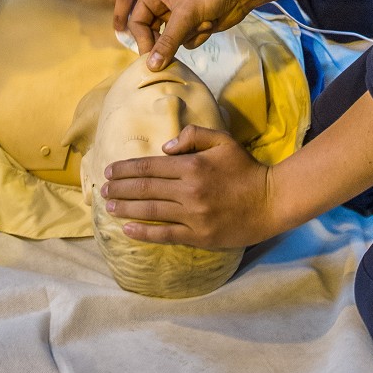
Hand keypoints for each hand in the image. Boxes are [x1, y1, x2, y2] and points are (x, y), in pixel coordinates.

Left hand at [102, 125, 276, 249]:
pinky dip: (144, 233)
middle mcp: (189, 191)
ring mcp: (193, 216)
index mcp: (192, 166)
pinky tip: (127, 230)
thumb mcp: (222, 141)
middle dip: (120, 189)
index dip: (127, 169)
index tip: (110, 171)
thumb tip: (164, 147)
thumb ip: (193, 136)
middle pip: (145, 189)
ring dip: (126, 209)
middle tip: (103, 190)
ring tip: (109, 207)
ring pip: (151, 212)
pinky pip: (165, 235)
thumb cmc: (245, 169)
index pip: (150, 166)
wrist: (269, 201)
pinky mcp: (198, 236)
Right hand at [127, 0, 254, 67]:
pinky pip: (185, 41)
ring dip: (187, 35)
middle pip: (152, 33)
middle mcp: (163, 3)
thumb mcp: (185, 16)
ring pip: (170, 40)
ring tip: (202, 22)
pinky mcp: (191, 24)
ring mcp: (178, 15)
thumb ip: (166, 42)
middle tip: (170, 57)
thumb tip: (151, 66)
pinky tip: (209, 24)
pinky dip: (197, 35)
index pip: (138, 22)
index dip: (143, 40)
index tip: (150, 58)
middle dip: (166, 42)